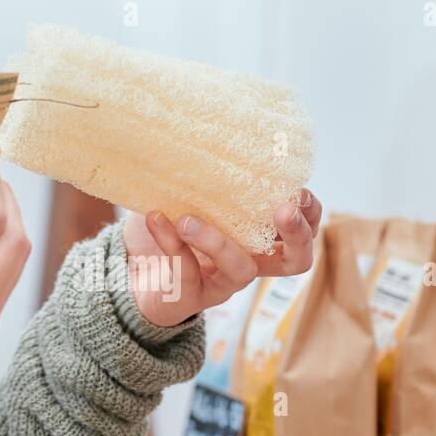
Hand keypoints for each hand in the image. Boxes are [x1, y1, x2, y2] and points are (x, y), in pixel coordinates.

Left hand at [121, 188, 322, 327]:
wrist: (124, 265)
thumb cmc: (162, 222)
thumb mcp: (182, 193)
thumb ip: (196, 176)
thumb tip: (197, 138)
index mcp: (255, 235)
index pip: (301, 230)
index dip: (310, 214)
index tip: (299, 190)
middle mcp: (247, 260)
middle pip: (295, 261)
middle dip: (297, 235)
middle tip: (283, 210)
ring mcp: (223, 282)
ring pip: (241, 268)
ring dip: (216, 241)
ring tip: (187, 219)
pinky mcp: (193, 297)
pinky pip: (189, 272)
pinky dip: (171, 243)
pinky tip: (156, 220)